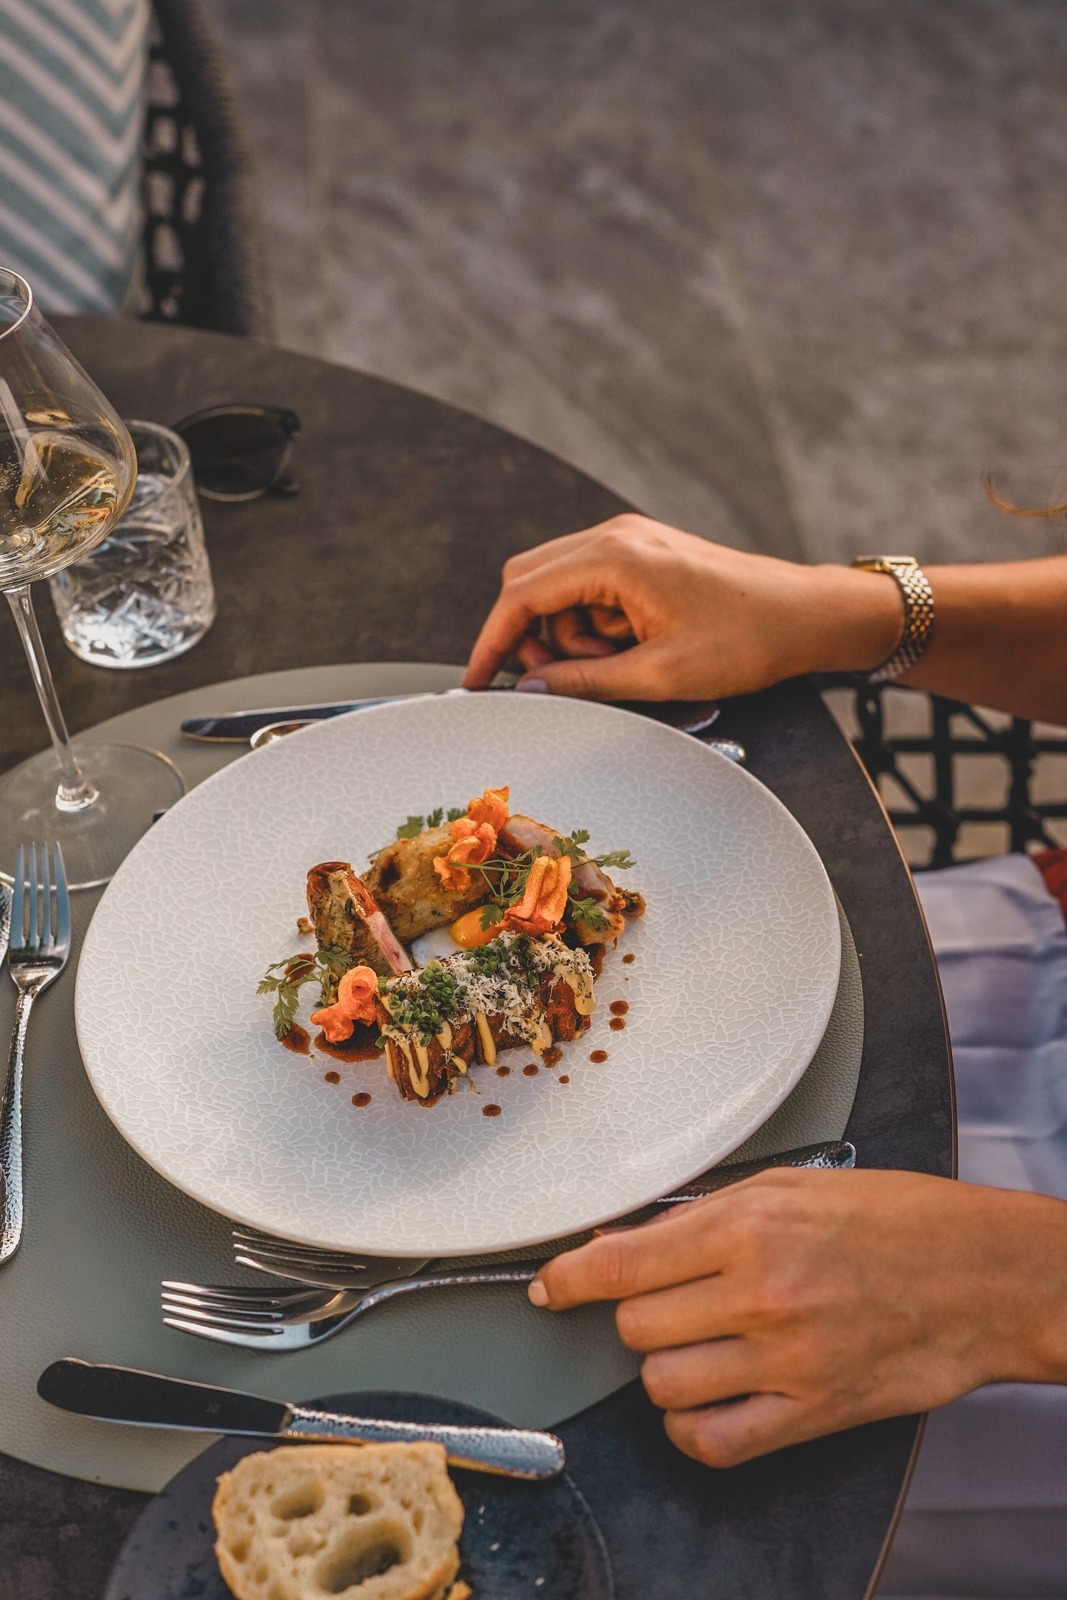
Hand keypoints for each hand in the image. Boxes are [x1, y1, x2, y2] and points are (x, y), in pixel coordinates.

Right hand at [462, 514, 901, 699]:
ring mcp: (630, 540)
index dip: (492, 641)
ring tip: (623, 662)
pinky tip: (634, 647)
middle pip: (530, 582)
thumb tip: (530, 690)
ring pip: (559, 588)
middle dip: (533, 637)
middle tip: (563, 679)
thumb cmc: (747, 639)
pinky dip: (596, 624)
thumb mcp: (659, 675)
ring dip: (572, 635)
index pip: (521, 594)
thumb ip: (585, 682)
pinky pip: (590, 587)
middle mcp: (615, 535)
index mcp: (614, 556)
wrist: (807, 615)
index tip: (477, 680)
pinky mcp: (643, 554)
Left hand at [527, 1169, 1066, 1466]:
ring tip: (701, 1342)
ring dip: (667, 1367)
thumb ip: (705, 1216)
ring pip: (662, 1383)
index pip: (622, 1263)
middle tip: (670, 1299)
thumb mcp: (795, 1185)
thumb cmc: (898, 1219)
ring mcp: (786, 1358)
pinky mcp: (812, 1410)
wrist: (984, 1274)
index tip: (551, 1287)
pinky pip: (712, 1439)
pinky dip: (694, 1425)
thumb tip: (626, 1245)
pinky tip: (710, 1397)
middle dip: (638, 1314)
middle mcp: (761, 1292)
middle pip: (635, 1326)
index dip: (570, 1278)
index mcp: (751, 1224)